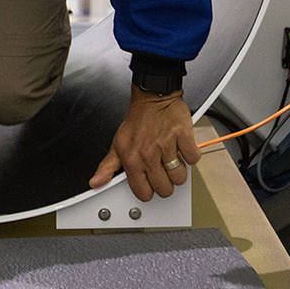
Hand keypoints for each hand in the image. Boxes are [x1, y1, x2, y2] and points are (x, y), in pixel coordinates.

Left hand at [89, 87, 198, 201]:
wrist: (152, 95)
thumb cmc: (137, 120)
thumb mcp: (118, 143)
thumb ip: (108, 166)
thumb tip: (96, 182)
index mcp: (131, 159)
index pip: (143, 193)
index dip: (149, 190)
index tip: (150, 182)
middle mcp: (148, 154)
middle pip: (164, 189)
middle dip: (166, 182)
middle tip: (162, 168)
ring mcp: (166, 145)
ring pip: (180, 177)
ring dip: (179, 169)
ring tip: (171, 157)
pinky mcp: (182, 136)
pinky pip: (193, 159)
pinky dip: (190, 154)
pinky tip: (181, 147)